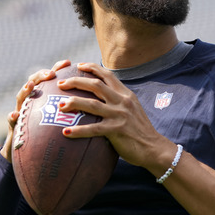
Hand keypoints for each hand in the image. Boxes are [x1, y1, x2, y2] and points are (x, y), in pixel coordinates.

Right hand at [0, 60, 70, 162]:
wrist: (30, 155)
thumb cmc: (50, 138)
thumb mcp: (64, 125)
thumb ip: (76, 114)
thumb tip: (99, 107)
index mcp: (46, 99)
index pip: (51, 79)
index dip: (57, 68)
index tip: (67, 62)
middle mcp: (32, 102)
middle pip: (34, 82)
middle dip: (41, 75)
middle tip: (51, 75)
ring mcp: (22, 112)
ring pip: (21, 98)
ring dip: (25, 90)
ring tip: (31, 86)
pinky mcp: (14, 126)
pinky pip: (11, 120)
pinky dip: (12, 116)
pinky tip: (15, 115)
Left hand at [55, 62, 174, 172]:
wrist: (154, 148)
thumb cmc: (141, 132)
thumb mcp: (133, 110)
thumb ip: (119, 102)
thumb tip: (102, 99)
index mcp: (126, 95)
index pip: (108, 75)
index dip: (92, 68)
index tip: (78, 65)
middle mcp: (122, 101)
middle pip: (95, 85)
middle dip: (76, 82)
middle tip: (61, 85)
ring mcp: (120, 115)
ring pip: (91, 104)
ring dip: (73, 103)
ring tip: (60, 105)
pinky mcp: (117, 130)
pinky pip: (93, 129)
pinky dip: (78, 130)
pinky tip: (66, 132)